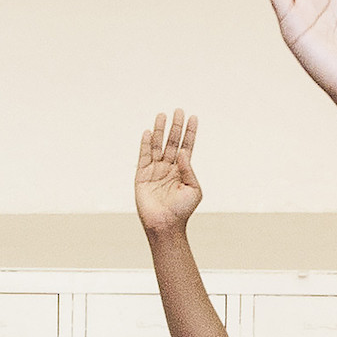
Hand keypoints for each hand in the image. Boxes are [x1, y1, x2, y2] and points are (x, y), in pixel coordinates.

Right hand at [134, 109, 204, 238]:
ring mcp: (155, 171)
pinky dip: (145, 144)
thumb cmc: (182, 210)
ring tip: (162, 115)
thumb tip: (184, 152)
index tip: (192, 117)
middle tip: (178, 110)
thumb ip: (189, 169)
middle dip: (175, 127)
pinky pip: (143, 157)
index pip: (186, 146)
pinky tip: (148, 132)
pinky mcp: (142, 176)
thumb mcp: (193, 189)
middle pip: (172, 142)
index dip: (189, 132)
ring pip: (157, 146)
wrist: (165, 225)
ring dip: (160, 130)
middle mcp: (168, 168)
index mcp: (182, 170)